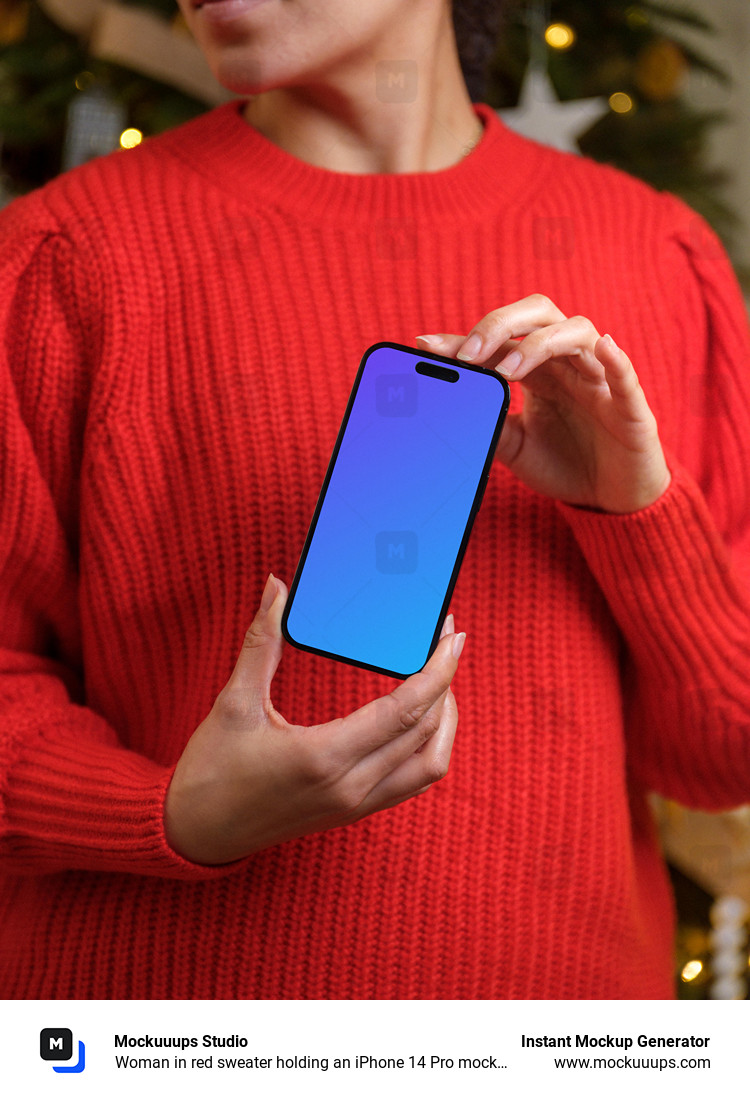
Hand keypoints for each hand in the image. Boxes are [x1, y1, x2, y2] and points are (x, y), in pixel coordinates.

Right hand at [164, 574, 463, 863]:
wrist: (196, 833)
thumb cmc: (210, 770)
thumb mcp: (233, 702)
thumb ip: (261, 642)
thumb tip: (277, 589)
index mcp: (323, 757)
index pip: (404, 712)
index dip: (437, 671)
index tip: (452, 636)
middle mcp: (349, 787)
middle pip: (427, 735)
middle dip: (446, 685)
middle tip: (446, 644)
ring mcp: (354, 805)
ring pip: (429, 766)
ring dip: (444, 723)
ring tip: (439, 681)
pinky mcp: (353, 812)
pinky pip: (411, 782)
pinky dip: (427, 748)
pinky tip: (417, 719)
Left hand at [417, 294, 670, 513]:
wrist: (610, 501)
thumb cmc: (565, 464)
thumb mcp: (516, 448)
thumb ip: (489, 426)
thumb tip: (450, 411)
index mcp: (538, 369)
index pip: (500, 340)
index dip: (465, 339)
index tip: (426, 344)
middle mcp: (568, 363)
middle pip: (538, 315)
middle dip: (499, 326)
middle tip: (467, 355)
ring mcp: (599, 380)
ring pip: (576, 333)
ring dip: (538, 345)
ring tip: (507, 370)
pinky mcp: (630, 407)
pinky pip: (625, 375)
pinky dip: (616, 359)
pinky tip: (605, 346)